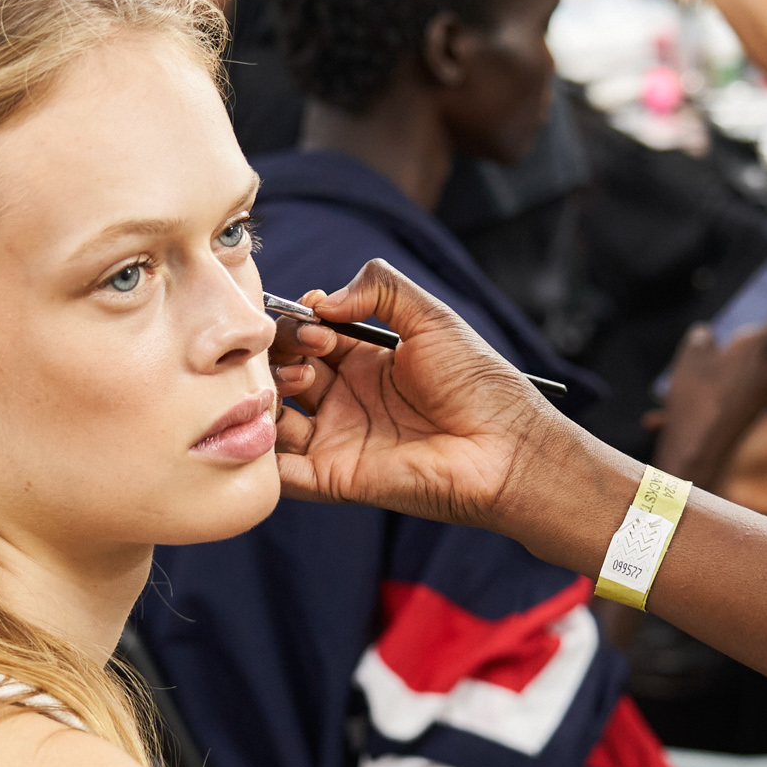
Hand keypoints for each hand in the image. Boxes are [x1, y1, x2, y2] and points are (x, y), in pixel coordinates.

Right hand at [271, 261, 578, 530]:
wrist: (504, 447)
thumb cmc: (478, 383)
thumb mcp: (431, 317)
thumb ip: (380, 288)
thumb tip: (321, 301)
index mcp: (365, 360)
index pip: (307, 336)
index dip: (301, 322)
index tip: (317, 319)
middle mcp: (345, 399)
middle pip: (283, 371)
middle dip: (281, 352)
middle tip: (311, 349)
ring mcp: (337, 439)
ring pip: (273, 417)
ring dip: (268, 394)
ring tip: (297, 381)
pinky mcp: (335, 477)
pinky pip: (282, 472)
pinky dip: (262, 452)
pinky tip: (271, 422)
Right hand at [646, 317, 766, 484]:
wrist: (701, 446)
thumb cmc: (697, 395)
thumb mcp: (691, 357)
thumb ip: (701, 339)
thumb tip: (705, 335)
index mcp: (756, 347)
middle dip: (764, 346)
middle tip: (749, 342)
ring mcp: (764, 396)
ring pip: (762, 375)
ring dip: (750, 369)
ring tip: (723, 369)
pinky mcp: (754, 415)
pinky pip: (752, 394)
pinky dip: (740, 390)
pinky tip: (717, 395)